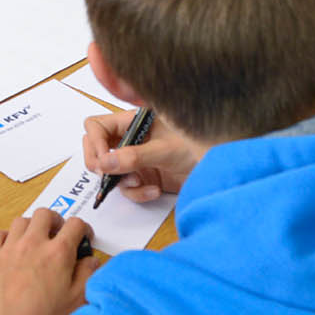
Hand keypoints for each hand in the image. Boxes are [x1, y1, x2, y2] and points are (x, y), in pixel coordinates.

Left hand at [0, 208, 94, 314]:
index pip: (75, 225)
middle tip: (58, 237)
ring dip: (31, 227)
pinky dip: (5, 236)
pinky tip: (9, 249)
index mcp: (58, 254)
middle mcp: (33, 244)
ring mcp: (9, 248)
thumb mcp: (74, 305)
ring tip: (34, 243)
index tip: (83, 240)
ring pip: (21, 220)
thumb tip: (91, 260)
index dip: (83, 229)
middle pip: (46, 214)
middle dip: (55, 221)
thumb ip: (86, 277)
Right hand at [82, 110, 197, 200]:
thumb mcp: (165, 150)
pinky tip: (154, 190)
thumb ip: (134, 156)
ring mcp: (136, 159)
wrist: (220, 169)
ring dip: (122, 182)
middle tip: (106, 175)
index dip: (95, 142)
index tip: (103, 161)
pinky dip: (137, 193)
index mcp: (133, 122)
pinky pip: (127, 188)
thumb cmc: (199, 147)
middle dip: (100, 164)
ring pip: (110, 172)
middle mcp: (131, 139)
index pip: (97, 126)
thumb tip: (105, 162)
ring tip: (140, 183)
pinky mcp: (144, 177)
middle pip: (97, 148)